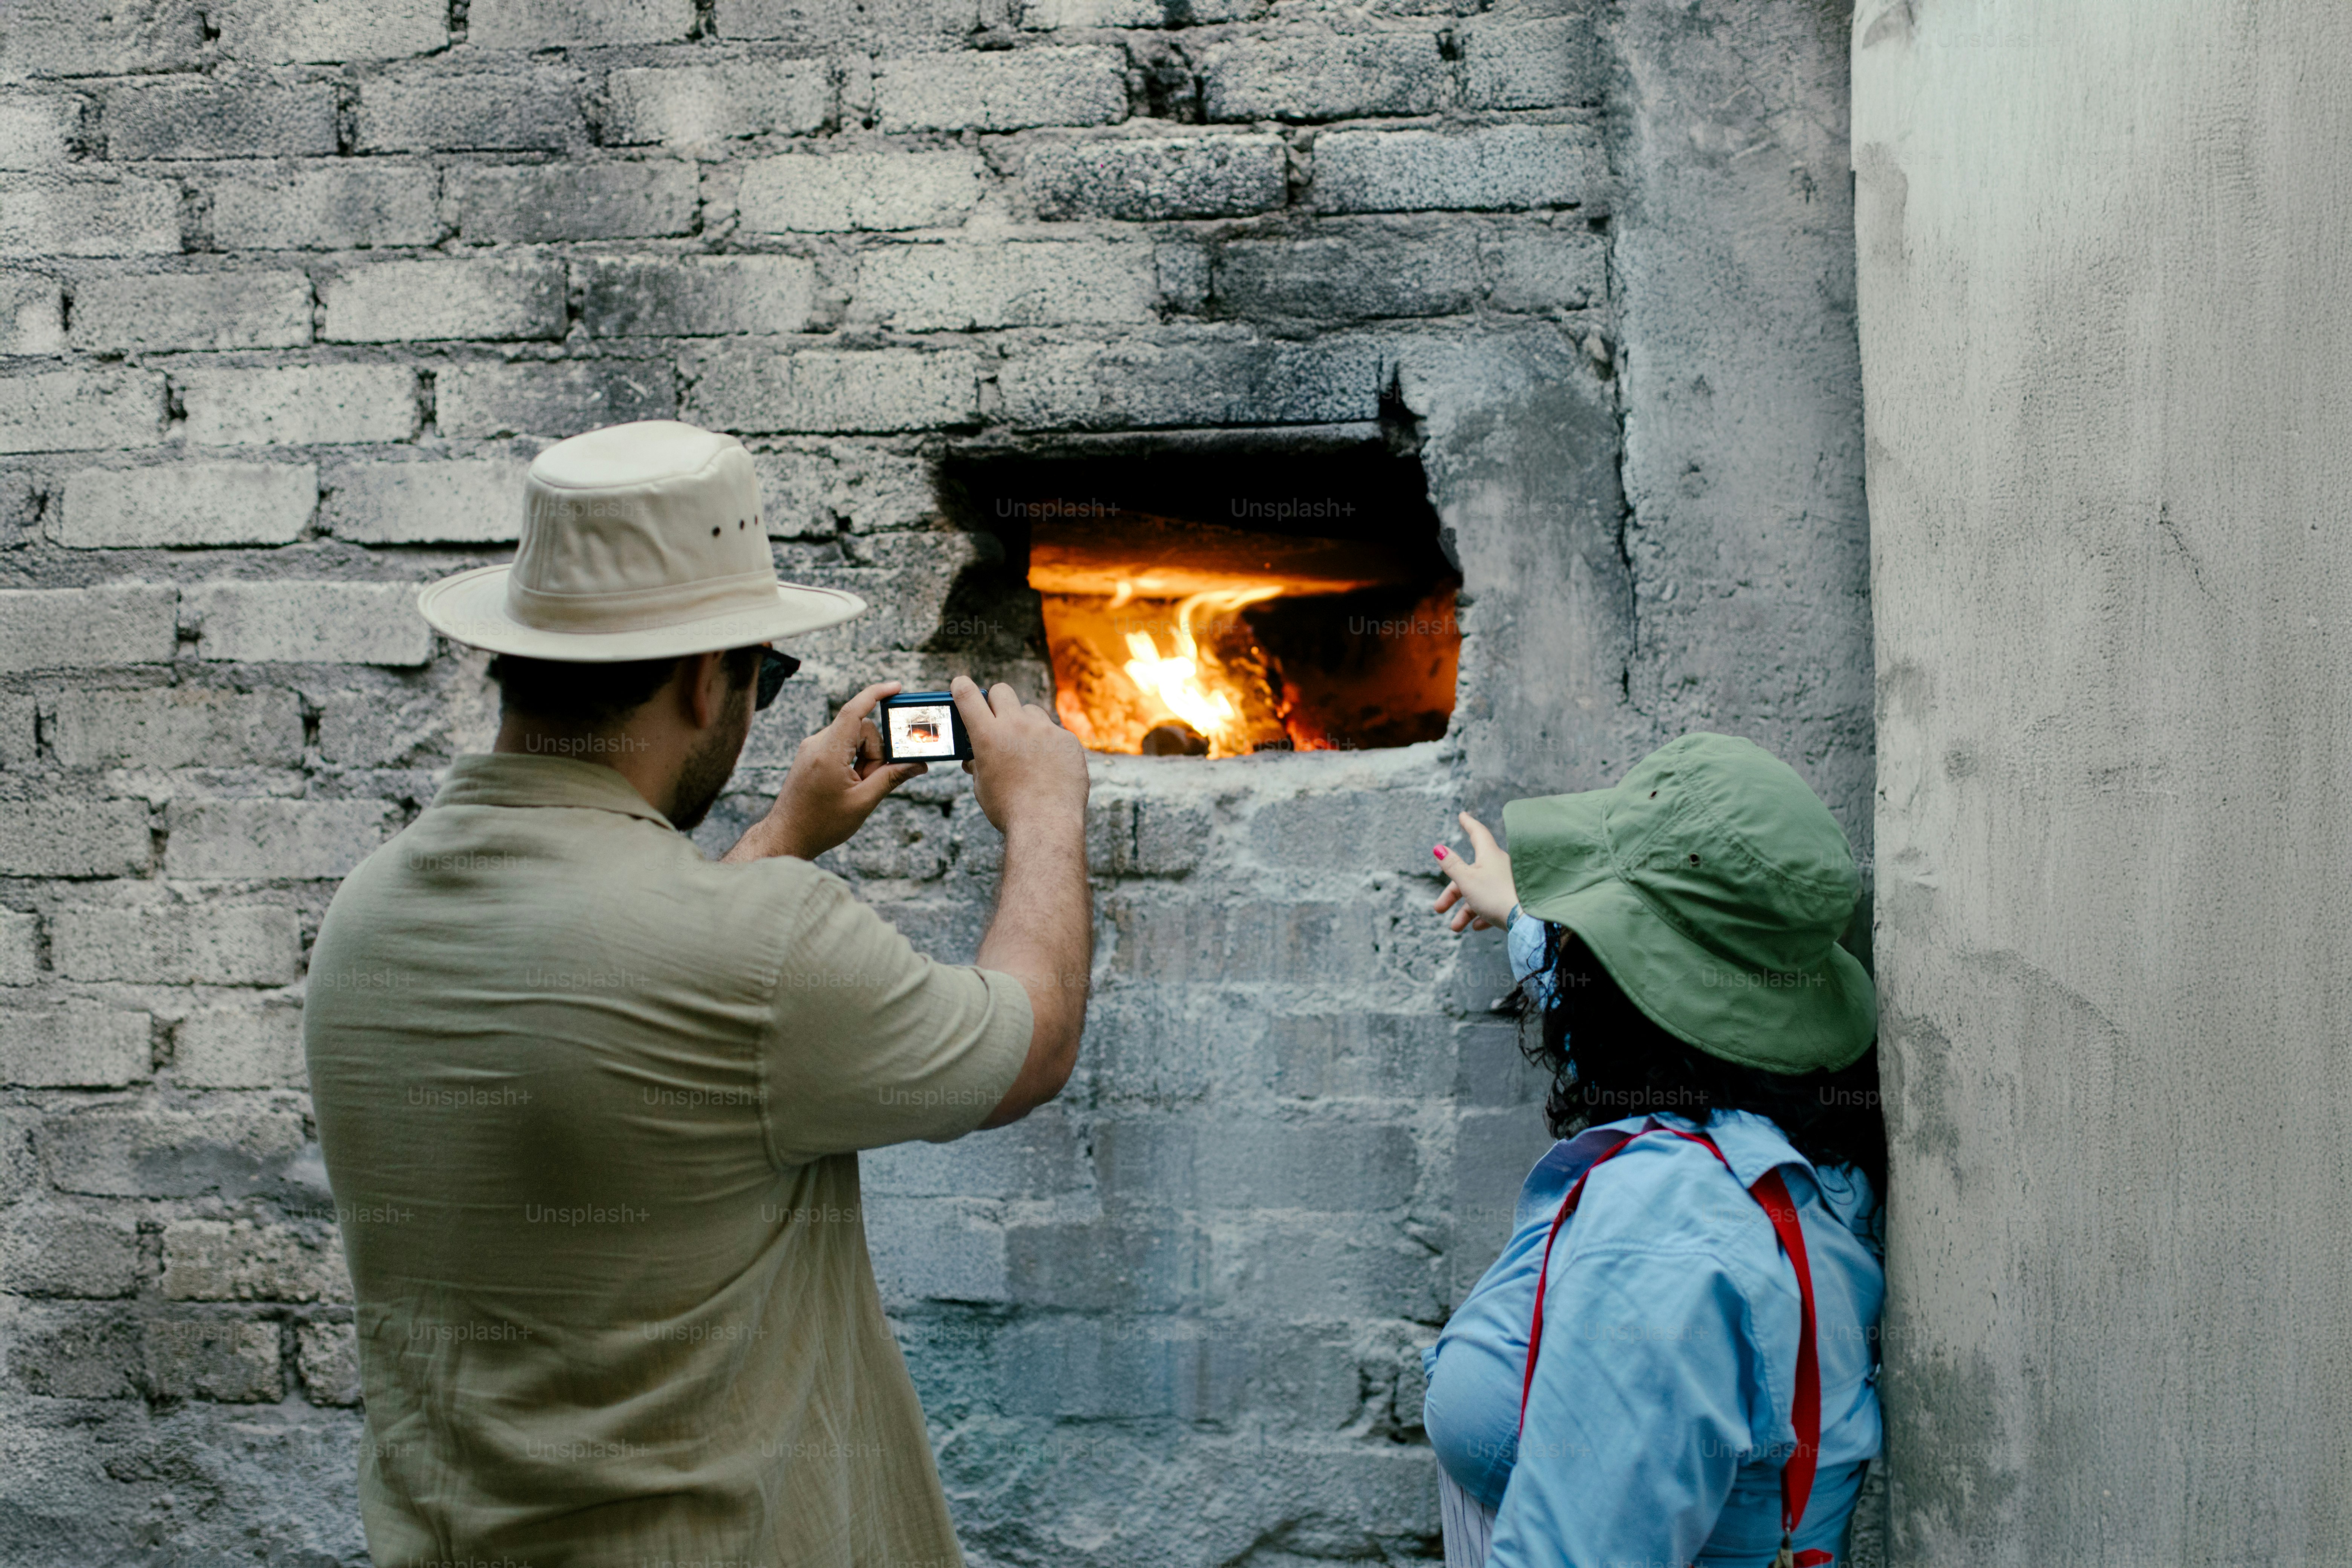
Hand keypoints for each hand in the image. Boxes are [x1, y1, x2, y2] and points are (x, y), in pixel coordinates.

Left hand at [729, 681, 924, 862]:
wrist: (787, 835)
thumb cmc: (821, 823)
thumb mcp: (863, 802)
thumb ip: (892, 778)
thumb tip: (919, 764)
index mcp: (828, 753)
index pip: (854, 711)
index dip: (876, 694)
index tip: (895, 687)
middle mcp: (817, 743)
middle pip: (861, 729)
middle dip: (874, 753)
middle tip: (869, 781)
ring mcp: (812, 747)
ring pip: (852, 738)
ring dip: (863, 759)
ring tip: (856, 788)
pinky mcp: (811, 754)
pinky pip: (841, 745)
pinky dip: (852, 760)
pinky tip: (849, 784)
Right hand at [953, 674, 1086, 835]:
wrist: (1047, 824)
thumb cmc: (1009, 810)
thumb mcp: (982, 786)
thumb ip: (978, 763)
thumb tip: (974, 757)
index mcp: (987, 735)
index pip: (967, 695)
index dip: (962, 687)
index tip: (961, 685)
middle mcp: (1015, 725)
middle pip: (1002, 691)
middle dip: (996, 702)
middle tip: (997, 720)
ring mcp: (1045, 730)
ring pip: (1030, 711)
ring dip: (1025, 723)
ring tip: (1027, 750)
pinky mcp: (1067, 739)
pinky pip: (1054, 732)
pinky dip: (1048, 744)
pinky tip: (1050, 766)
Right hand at [1432, 811, 1515, 932]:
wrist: (1528, 920)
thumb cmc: (1496, 896)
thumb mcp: (1467, 880)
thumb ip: (1452, 865)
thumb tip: (1438, 848)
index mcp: (1489, 856)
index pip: (1477, 833)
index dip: (1468, 824)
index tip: (1462, 816)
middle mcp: (1500, 867)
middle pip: (1471, 873)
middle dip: (1453, 893)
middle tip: (1439, 908)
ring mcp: (1508, 884)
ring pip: (1481, 893)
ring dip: (1465, 910)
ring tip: (1455, 927)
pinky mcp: (1514, 901)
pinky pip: (1494, 905)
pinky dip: (1482, 914)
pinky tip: (1476, 927)